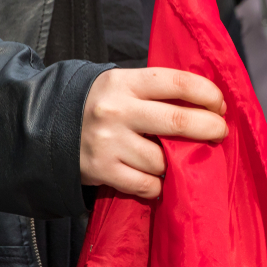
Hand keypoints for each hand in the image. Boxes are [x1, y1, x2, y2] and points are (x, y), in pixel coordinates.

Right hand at [80, 67, 227, 198]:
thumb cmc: (101, 104)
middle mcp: (117, 110)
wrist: (47, 126)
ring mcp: (109, 142)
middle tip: (219, 132)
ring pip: (163, 159)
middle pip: (178, 122)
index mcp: (125, 82)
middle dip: (209, 128)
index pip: (177, 82)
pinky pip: (147, 184)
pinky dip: (159, 184)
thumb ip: (158, 91)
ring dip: (177, 162)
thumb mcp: (123, 84)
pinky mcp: (102, 170)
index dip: (207, 93)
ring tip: (176, 157)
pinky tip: (158, 176)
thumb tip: (208, 105)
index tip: (219, 104)